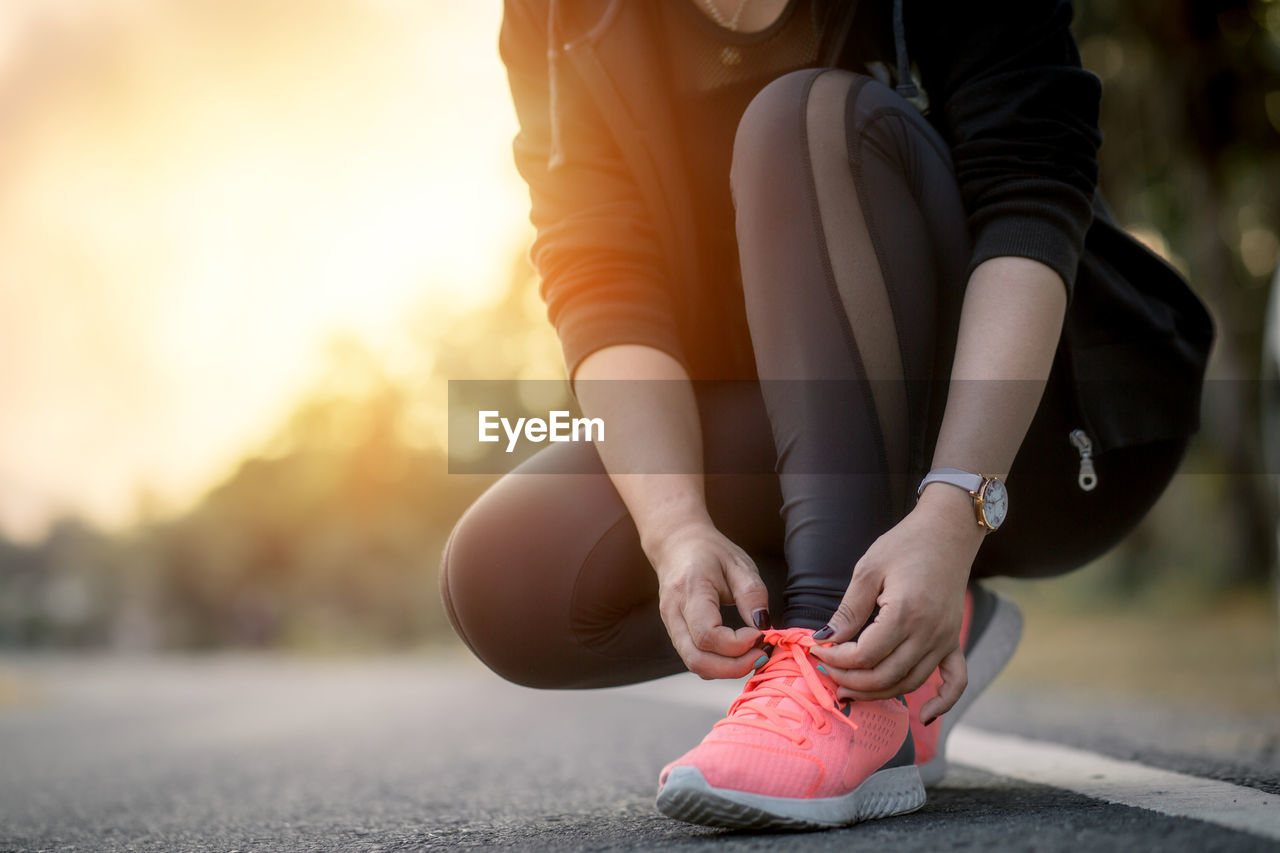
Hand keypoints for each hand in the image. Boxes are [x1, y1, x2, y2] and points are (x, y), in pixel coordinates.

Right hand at [650, 520, 769, 679]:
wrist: (677, 544)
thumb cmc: (709, 552)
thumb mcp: (738, 564)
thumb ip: (752, 594)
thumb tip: (764, 625)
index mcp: (690, 590)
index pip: (708, 634)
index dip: (738, 645)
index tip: (760, 635)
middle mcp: (674, 612)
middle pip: (697, 659)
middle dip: (734, 667)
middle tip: (762, 656)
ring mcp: (670, 626)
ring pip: (694, 664)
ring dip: (727, 670)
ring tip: (753, 656)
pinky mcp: (676, 634)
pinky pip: (695, 658)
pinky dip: (719, 665)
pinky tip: (738, 654)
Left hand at [810, 484, 985, 720]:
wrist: (948, 531)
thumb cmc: (904, 544)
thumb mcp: (867, 570)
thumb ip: (848, 610)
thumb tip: (824, 640)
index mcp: (905, 613)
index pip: (864, 655)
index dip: (835, 660)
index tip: (816, 651)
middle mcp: (929, 633)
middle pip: (885, 676)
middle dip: (849, 680)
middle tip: (825, 674)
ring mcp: (946, 639)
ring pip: (910, 683)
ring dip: (878, 693)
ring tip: (849, 691)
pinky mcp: (954, 640)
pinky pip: (955, 681)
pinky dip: (942, 703)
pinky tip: (924, 716)